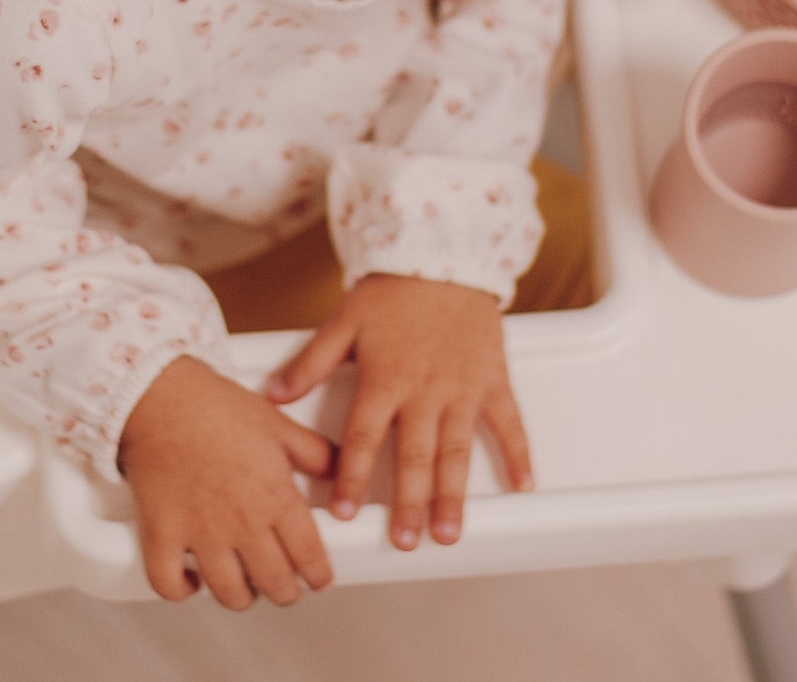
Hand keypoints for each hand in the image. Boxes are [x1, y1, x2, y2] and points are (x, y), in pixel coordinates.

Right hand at [118, 355, 335, 608]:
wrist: (165, 400)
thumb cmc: (220, 407)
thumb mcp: (279, 424)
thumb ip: (314, 453)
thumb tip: (341, 469)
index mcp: (274, 496)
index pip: (308, 553)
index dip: (318, 574)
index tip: (320, 578)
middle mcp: (241, 523)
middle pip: (272, 581)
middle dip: (286, 592)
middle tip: (288, 588)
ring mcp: (200, 534)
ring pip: (227, 592)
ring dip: (242, 597)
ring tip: (248, 588)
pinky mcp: (162, 536)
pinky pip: (169, 584)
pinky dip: (182, 591)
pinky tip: (193, 581)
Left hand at [266, 273, 532, 550]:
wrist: (446, 254)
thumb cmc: (394, 290)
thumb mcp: (344, 321)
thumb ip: (311, 363)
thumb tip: (274, 395)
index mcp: (385, 379)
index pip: (364, 438)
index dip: (354, 478)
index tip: (346, 514)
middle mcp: (424, 390)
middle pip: (415, 455)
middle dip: (409, 503)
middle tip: (406, 540)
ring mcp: (462, 387)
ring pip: (457, 449)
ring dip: (453, 493)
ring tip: (448, 530)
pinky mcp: (492, 378)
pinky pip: (509, 420)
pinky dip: (519, 452)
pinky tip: (522, 484)